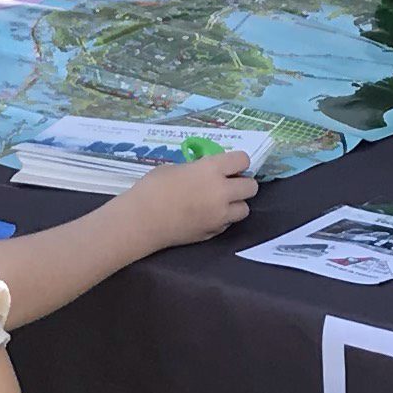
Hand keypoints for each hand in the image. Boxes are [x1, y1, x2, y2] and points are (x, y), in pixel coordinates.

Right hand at [111, 146, 258, 253]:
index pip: (243, 159)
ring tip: (219, 203)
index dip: (238, 162)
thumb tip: (206, 173)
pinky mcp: (213, 232)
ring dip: (236, 204)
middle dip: (242, 184)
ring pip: (245, 209)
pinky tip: (206, 216)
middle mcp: (221, 192)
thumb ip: (197, 170)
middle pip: (252, 187)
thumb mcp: (175, 168)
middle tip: (229, 185)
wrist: (141, 221)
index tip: (230, 166)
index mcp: (211, 170)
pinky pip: (227, 223)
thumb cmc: (151, 188)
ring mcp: (220, 215)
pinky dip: (222, 219)